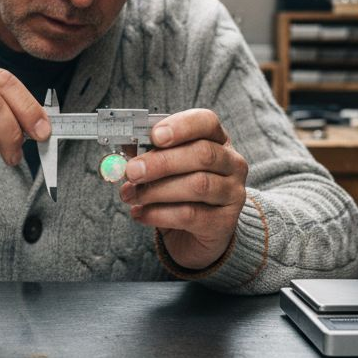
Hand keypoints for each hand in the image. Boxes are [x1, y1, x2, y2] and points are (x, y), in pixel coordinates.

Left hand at [119, 108, 247, 269]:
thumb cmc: (178, 192)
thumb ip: (147, 153)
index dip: (181, 127)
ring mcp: (232, 193)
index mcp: (216, 140)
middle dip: (162, 162)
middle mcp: (231, 163)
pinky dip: (158, 214)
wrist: (194, 234)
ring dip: (156, 190)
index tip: (155, 136)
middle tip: (132, 171)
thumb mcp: (163, 167)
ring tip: (129, 195)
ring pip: (198, 185)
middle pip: (202, 154)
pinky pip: (190, 215)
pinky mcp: (224, 222)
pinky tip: (139, 213)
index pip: (206, 122)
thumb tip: (125, 144)